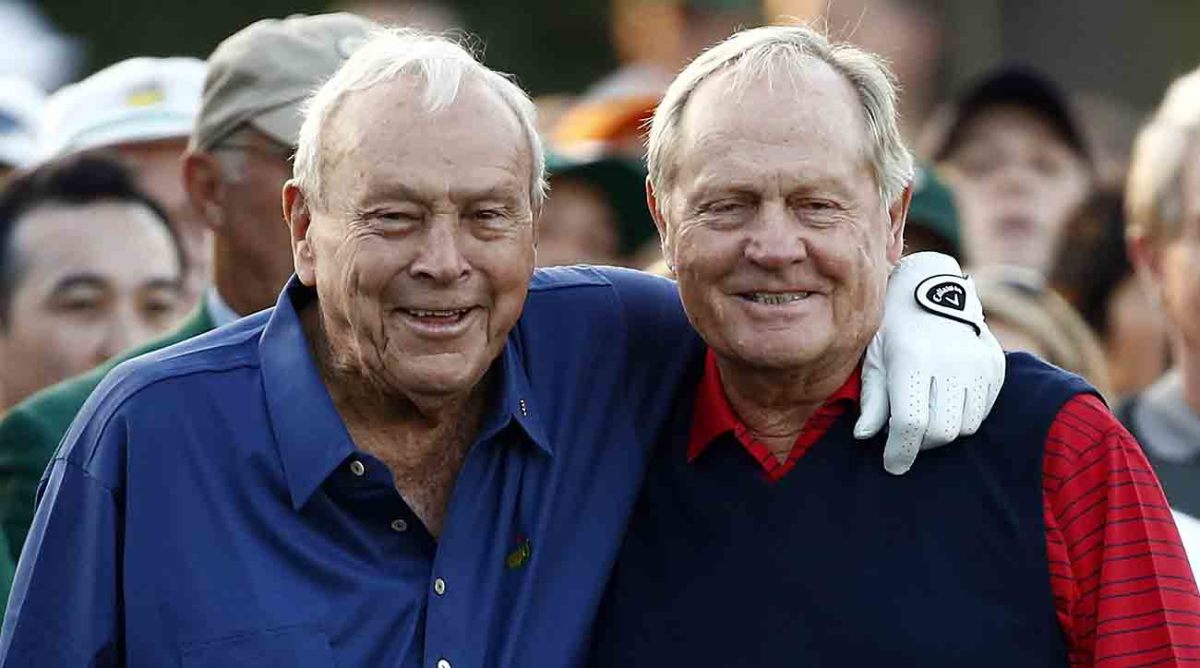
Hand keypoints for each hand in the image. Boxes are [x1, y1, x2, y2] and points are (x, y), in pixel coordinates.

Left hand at [853, 252, 1004, 474]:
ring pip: (966, 426)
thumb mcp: (874, 357)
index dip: (900, 451)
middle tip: (906, 438)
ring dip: (944, 431)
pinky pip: (983, 410)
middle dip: (921, 444)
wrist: (931, 287)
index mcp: (913, 359)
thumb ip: (872, 399)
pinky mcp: (996, 364)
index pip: (911, 423)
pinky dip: (964, 416)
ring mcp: (978, 362)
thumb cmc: (893, 326)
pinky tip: (946, 403)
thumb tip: (864, 437)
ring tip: (925, 418)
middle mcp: (950, 361)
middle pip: (942, 431)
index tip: (892, 464)